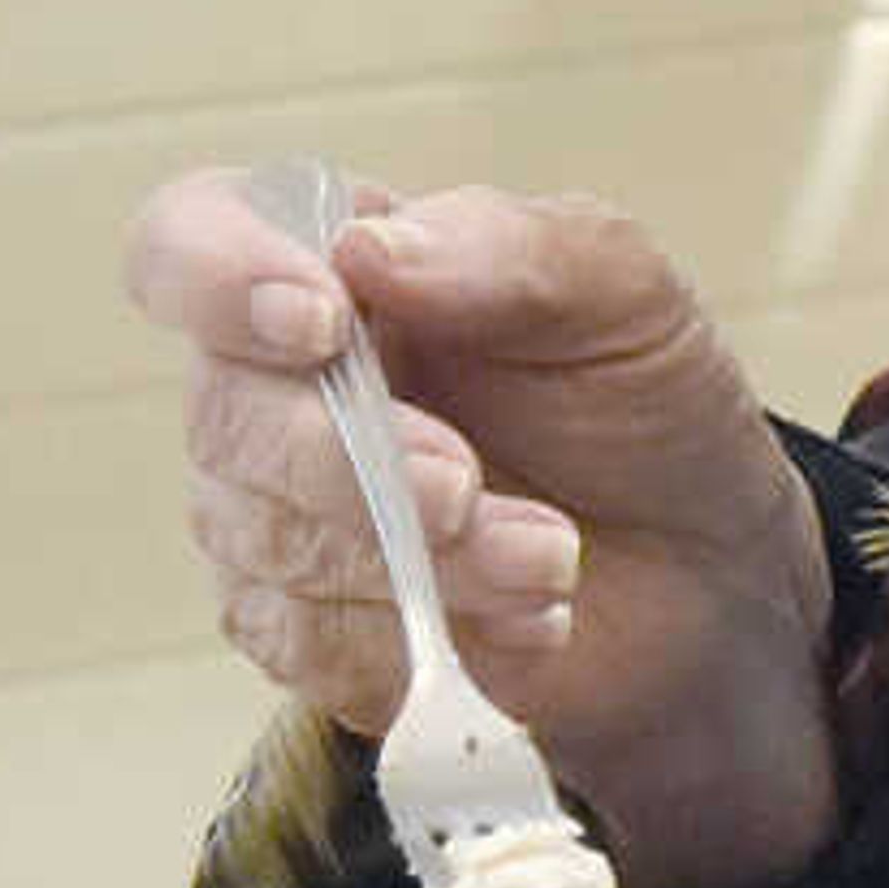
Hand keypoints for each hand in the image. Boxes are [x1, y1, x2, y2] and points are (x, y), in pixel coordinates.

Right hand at [126, 171, 840, 887]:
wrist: (700, 566)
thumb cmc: (638, 401)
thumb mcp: (619, 293)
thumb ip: (506, 248)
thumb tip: (367, 250)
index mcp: (334, 270)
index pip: (188, 242)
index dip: (217, 276)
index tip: (320, 320)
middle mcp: (276, 387)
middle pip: (228, 418)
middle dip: (356, 463)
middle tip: (467, 486)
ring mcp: (276, 514)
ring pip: (272, 544)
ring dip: (423, 561)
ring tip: (551, 558)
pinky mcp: (307, 629)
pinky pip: (308, 645)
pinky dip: (423, 636)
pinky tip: (523, 619)